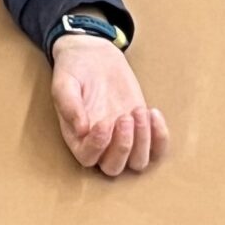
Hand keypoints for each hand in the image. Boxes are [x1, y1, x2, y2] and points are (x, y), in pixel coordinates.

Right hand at [50, 36, 169, 176]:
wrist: (93, 57)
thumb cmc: (74, 71)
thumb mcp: (64, 83)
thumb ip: (69, 105)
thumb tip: (80, 130)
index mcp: (77, 138)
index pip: (88, 157)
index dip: (98, 145)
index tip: (104, 122)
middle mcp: (100, 145)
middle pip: (114, 167)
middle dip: (123, 146)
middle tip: (124, 117)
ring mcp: (123, 140)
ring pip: (138, 162)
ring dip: (142, 141)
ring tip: (137, 111)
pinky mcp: (141, 130)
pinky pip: (157, 149)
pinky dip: (160, 137)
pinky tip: (153, 112)